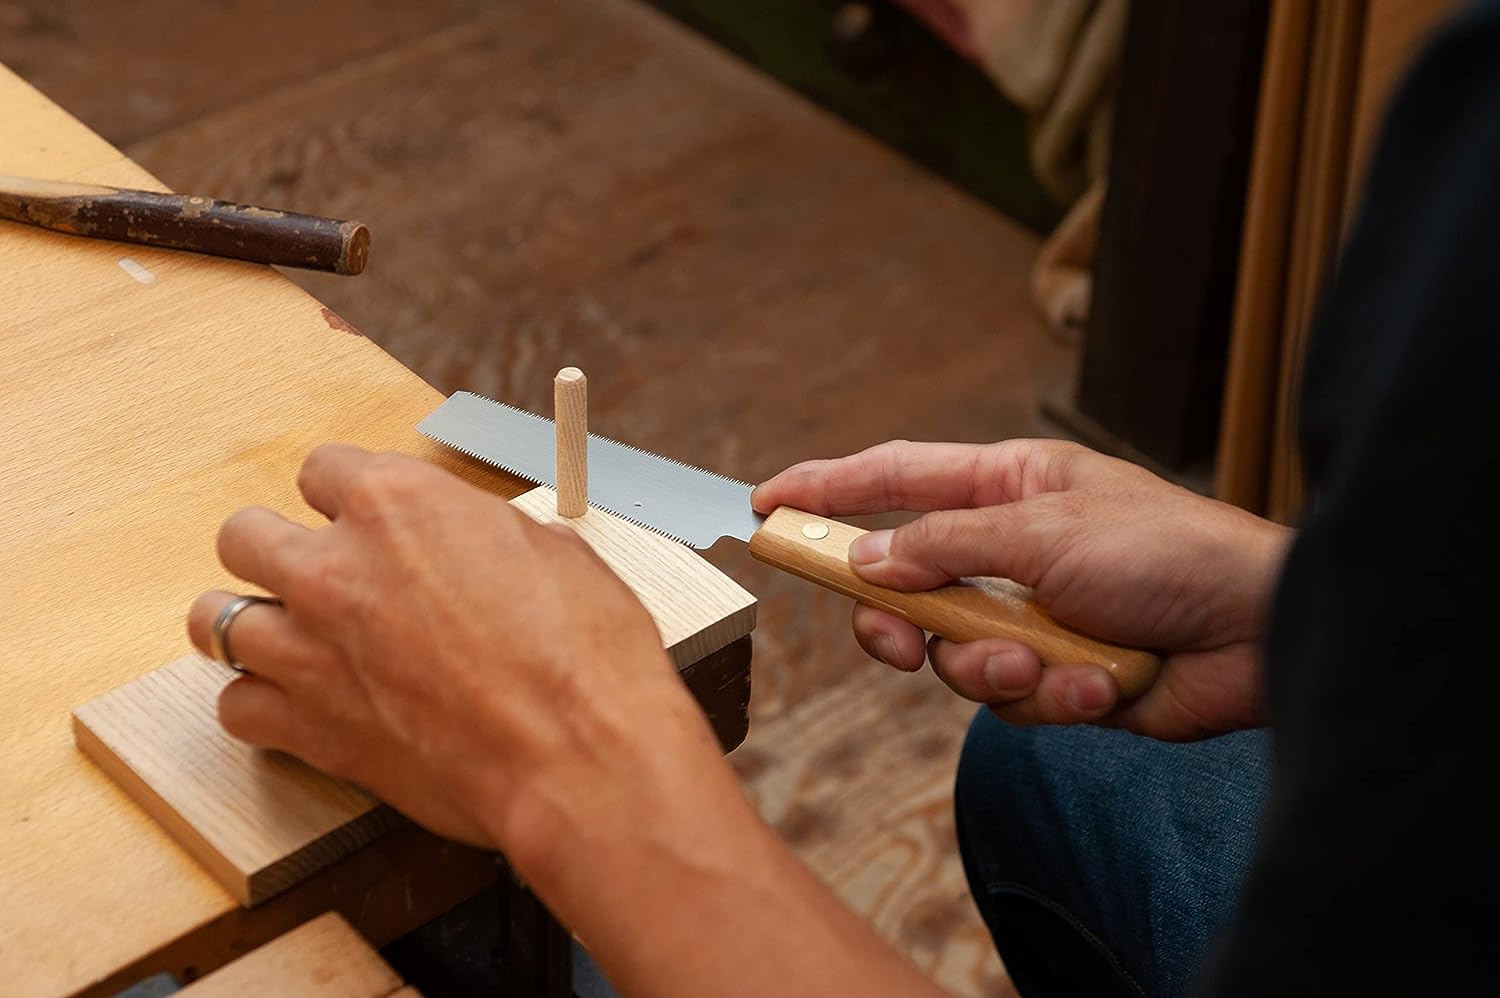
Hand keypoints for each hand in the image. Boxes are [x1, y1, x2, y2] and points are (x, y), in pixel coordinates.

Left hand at [187, 444, 720, 864]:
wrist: (577, 757)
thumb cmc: (586, 657)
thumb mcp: (555, 555)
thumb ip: (490, 538)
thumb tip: (487, 546)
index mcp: (400, 504)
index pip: (321, 469)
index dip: (343, 495)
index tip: (355, 518)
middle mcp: (337, 566)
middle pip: (244, 535)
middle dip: (273, 550)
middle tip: (311, 576)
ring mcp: (310, 648)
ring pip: (214, 619)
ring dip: (251, 625)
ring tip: (287, 640)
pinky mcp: (307, 727)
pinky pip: (236, 708)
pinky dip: (260, 706)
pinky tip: (296, 707)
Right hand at [753, 440, 1290, 739]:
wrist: (1260, 635)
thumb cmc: (1170, 554)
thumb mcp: (1046, 532)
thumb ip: (945, 545)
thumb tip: (866, 561)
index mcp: (1007, 486)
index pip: (894, 478)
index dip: (825, 488)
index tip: (765, 503)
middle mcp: (1008, 549)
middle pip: (904, 583)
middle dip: (899, 621)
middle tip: (896, 639)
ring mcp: (1029, 615)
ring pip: (950, 653)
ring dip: (993, 666)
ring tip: (1043, 662)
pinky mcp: (1055, 676)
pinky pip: (1009, 697)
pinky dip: (1050, 697)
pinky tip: (1100, 687)